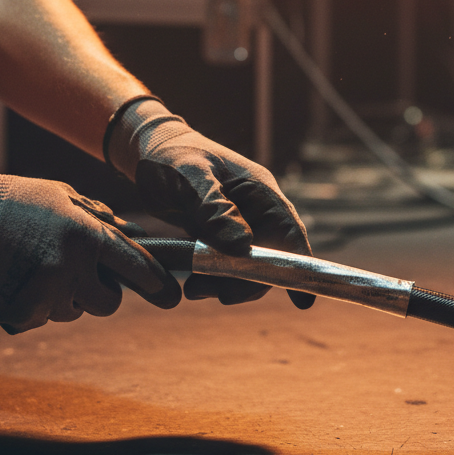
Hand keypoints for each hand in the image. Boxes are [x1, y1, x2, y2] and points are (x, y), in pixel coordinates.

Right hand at [0, 154, 180, 331]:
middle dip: (98, 293)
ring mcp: (45, 293)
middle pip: (108, 303)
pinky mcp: (20, 314)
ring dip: (61, 297)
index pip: (138, 268)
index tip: (170, 296)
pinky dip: (33, 306)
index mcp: (87, 234)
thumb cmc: (10, 201)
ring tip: (32, 267)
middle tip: (75, 274)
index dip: (158, 285)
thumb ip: (99, 219)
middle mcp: (72, 267)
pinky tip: (15, 280)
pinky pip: (41, 319)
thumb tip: (134, 238)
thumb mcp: (62, 197)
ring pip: (72, 312)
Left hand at [106, 97, 314, 307]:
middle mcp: (256, 211)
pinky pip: (227, 265)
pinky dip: (214, 278)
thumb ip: (214, 209)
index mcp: (260, 192)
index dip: (299, 266)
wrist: (150, 152)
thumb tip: (242, 246)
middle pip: (270, 258)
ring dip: (227, 284)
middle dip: (248, 282)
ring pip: (247, 267)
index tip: (303, 301)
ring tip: (194, 289)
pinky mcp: (219, 237)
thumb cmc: (173, 156)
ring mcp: (239, 225)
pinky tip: (192, 284)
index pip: (289, 232)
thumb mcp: (190, 177)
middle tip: (216, 293)